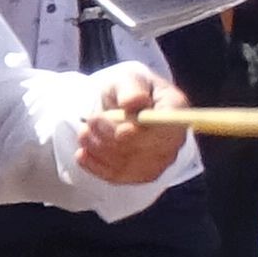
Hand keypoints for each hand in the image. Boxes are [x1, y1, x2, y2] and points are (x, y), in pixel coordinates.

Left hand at [69, 62, 175, 182]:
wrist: (118, 107)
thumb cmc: (127, 90)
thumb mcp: (126, 79)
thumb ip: (131, 89)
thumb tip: (133, 102)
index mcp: (175, 109)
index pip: (169, 128)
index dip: (146, 134)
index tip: (121, 131)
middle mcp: (174, 139)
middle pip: (148, 151)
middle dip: (114, 138)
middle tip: (91, 121)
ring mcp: (159, 160)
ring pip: (130, 165)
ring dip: (100, 150)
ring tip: (84, 132)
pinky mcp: (140, 174)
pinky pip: (118, 177)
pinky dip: (96, 166)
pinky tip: (82, 154)